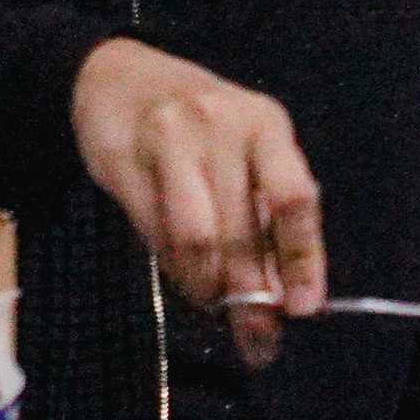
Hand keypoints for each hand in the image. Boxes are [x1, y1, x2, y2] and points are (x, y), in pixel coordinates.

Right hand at [71, 38, 325, 368]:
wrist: (114, 76)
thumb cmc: (195, 125)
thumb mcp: (242, 151)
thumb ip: (264, 213)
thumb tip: (287, 292)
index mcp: (268, 126)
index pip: (295, 197)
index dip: (303, 258)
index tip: (305, 309)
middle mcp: (225, 127)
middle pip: (245, 229)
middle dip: (254, 296)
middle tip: (259, 342)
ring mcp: (173, 140)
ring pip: (200, 238)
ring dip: (211, 289)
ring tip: (218, 311)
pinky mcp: (127, 160)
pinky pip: (158, 234)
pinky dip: (178, 271)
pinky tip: (189, 286)